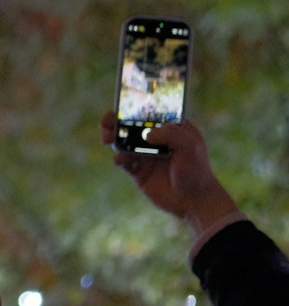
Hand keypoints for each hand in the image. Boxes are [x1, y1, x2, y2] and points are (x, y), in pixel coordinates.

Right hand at [101, 112, 238, 235]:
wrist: (194, 202)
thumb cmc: (197, 171)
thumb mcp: (190, 147)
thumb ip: (170, 134)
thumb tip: (147, 134)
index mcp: (170, 128)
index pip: (149, 110)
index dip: (134, 105)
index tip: (122, 103)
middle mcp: (155, 139)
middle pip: (130, 124)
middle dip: (115, 120)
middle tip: (107, 121)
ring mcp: (145, 154)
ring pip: (122, 141)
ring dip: (112, 137)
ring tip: (107, 138)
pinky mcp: (137, 170)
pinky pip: (123, 160)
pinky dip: (118, 158)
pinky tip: (120, 159)